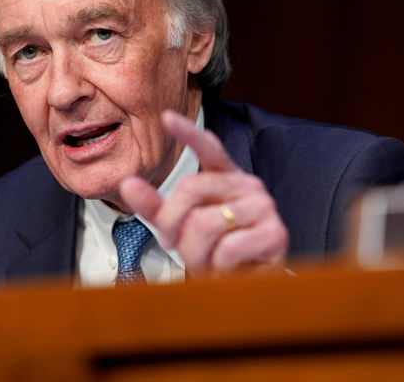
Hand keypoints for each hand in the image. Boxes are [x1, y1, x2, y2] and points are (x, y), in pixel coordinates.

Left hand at [119, 110, 288, 277]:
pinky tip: (228, 267)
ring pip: (207, 223)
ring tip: (205, 260)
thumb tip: (128, 183)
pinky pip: (229, 248)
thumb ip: (155, 206)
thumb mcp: (179, 227)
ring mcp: (264, 206)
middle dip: (172, 223)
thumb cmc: (212, 252)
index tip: (167, 117)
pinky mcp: (275, 233)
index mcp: (225, 176)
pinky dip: (219, 265)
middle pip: (191, 188)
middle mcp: (247, 184)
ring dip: (195, 251)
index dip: (188, 133)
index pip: (208, 148)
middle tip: (173, 244)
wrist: (245, 287)